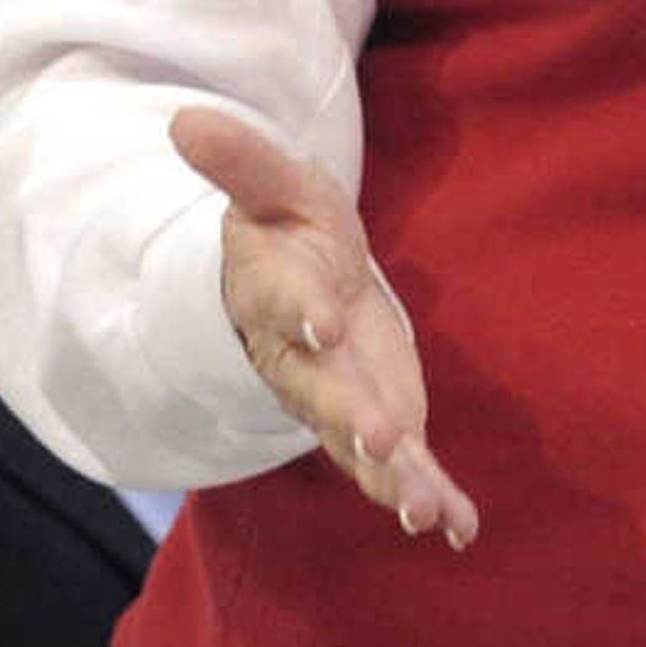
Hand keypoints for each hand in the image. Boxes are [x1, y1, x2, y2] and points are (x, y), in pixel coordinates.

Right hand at [169, 105, 478, 548]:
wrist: (299, 287)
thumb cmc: (286, 232)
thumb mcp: (274, 187)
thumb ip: (241, 162)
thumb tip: (185, 118)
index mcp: (277, 300)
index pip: (285, 307)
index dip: (302, 314)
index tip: (322, 321)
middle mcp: (304, 364)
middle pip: (324, 396)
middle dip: (352, 419)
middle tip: (382, 441)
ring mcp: (343, 402)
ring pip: (362, 450)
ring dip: (395, 481)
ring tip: (426, 513)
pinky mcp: (382, 422)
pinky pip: (405, 469)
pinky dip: (433, 499)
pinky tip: (460, 528)